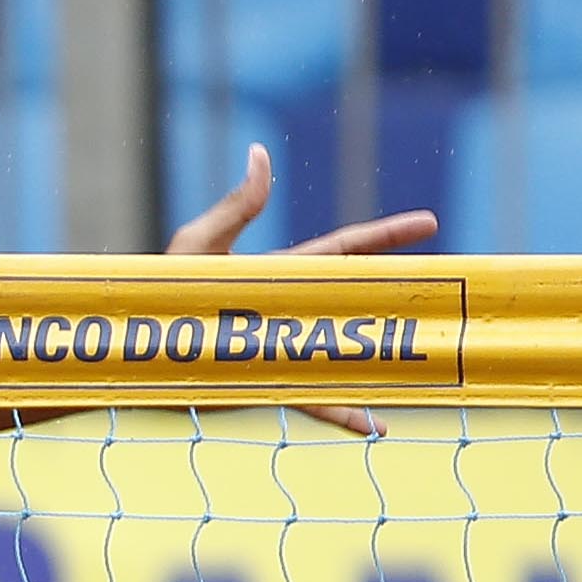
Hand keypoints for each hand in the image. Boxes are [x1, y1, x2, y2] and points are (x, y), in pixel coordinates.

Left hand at [166, 142, 442, 434]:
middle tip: (449, 291)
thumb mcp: (200, 242)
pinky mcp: (268, 381)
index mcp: (278, 272)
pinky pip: (316, 401)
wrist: (132, 340)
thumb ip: (236, 204)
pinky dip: (346, 414)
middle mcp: (289, 310)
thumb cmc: (160, 289)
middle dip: (404, 294)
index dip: (385, 235)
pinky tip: (376, 429)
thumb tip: (260, 153)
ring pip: (349, 355)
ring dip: (386, 364)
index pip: (344, 248)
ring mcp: (283, 347)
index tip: (430, 222)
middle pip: (360, 298)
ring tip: (426, 370)